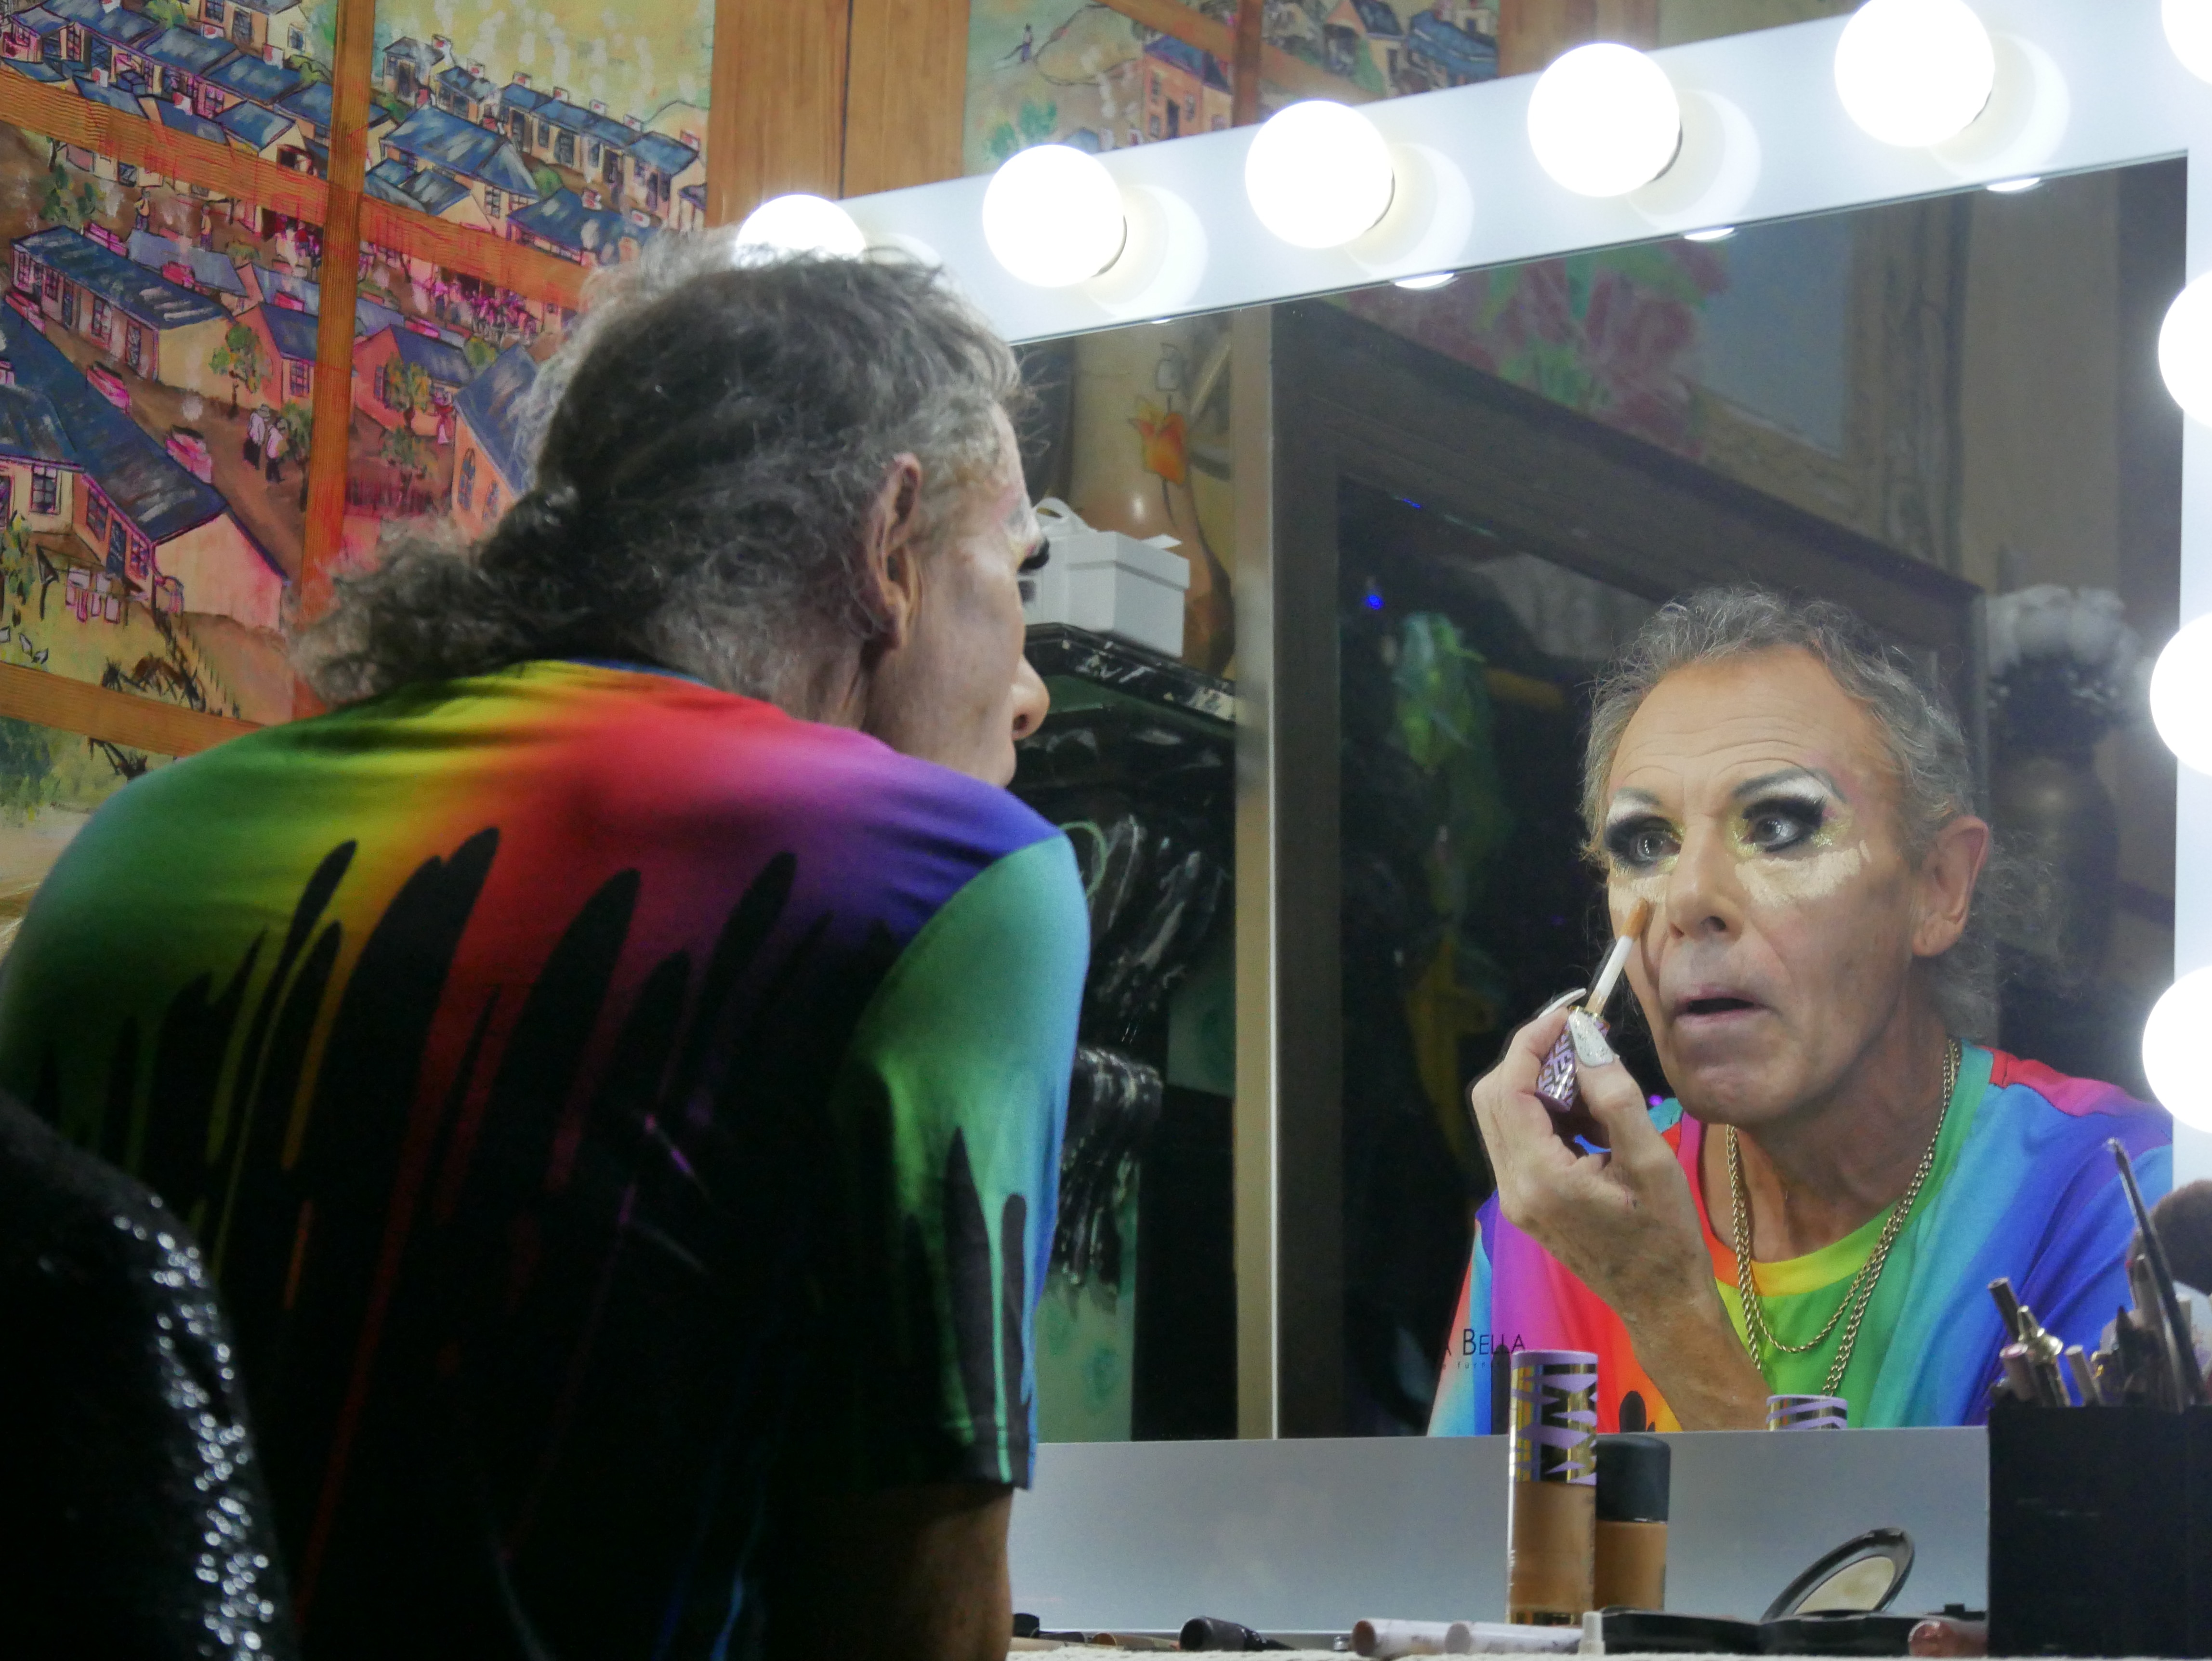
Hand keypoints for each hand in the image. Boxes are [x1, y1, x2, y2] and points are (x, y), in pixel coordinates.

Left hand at [1468, 1001, 1768, 1429]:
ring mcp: (1514, 1197)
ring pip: (1504, 1116)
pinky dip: (1548, 1115)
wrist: (1662, 1303)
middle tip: (1583, 1041)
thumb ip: (1614, 1097)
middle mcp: (1513, 1187)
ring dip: (1543, 1087)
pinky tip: (1593, 1121)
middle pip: (1494, 1097)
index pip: (1509, 1087)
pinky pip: (1521, 1140)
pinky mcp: (1525, 1201)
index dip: (1533, 1042)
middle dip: (1533, 1059)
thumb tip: (1585, 1039)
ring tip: (1598, 1088)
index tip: (1569, 1013)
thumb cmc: (1665, 1237)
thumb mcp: (1650, 1161)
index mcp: (1539, 1177)